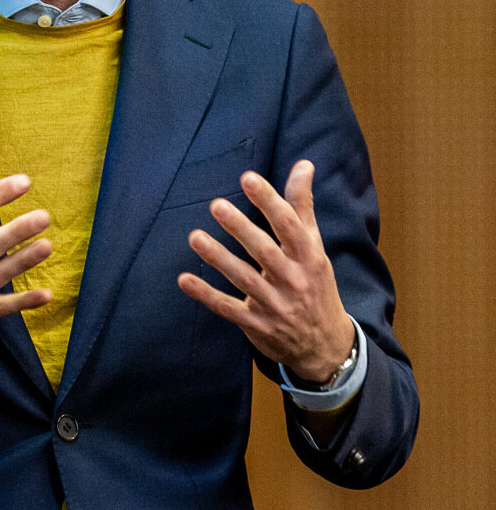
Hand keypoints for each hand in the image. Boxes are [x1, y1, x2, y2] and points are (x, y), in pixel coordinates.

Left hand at [177, 160, 353, 382]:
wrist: (325, 345)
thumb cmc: (315, 284)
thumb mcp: (314, 246)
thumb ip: (302, 206)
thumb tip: (303, 165)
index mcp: (309, 256)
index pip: (289, 225)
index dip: (269, 201)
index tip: (248, 178)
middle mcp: (293, 280)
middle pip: (265, 251)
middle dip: (241, 228)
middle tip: (216, 205)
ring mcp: (274, 305)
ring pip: (244, 279)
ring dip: (219, 258)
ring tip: (195, 237)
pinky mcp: (256, 325)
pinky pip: (228, 308)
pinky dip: (206, 295)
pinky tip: (184, 279)